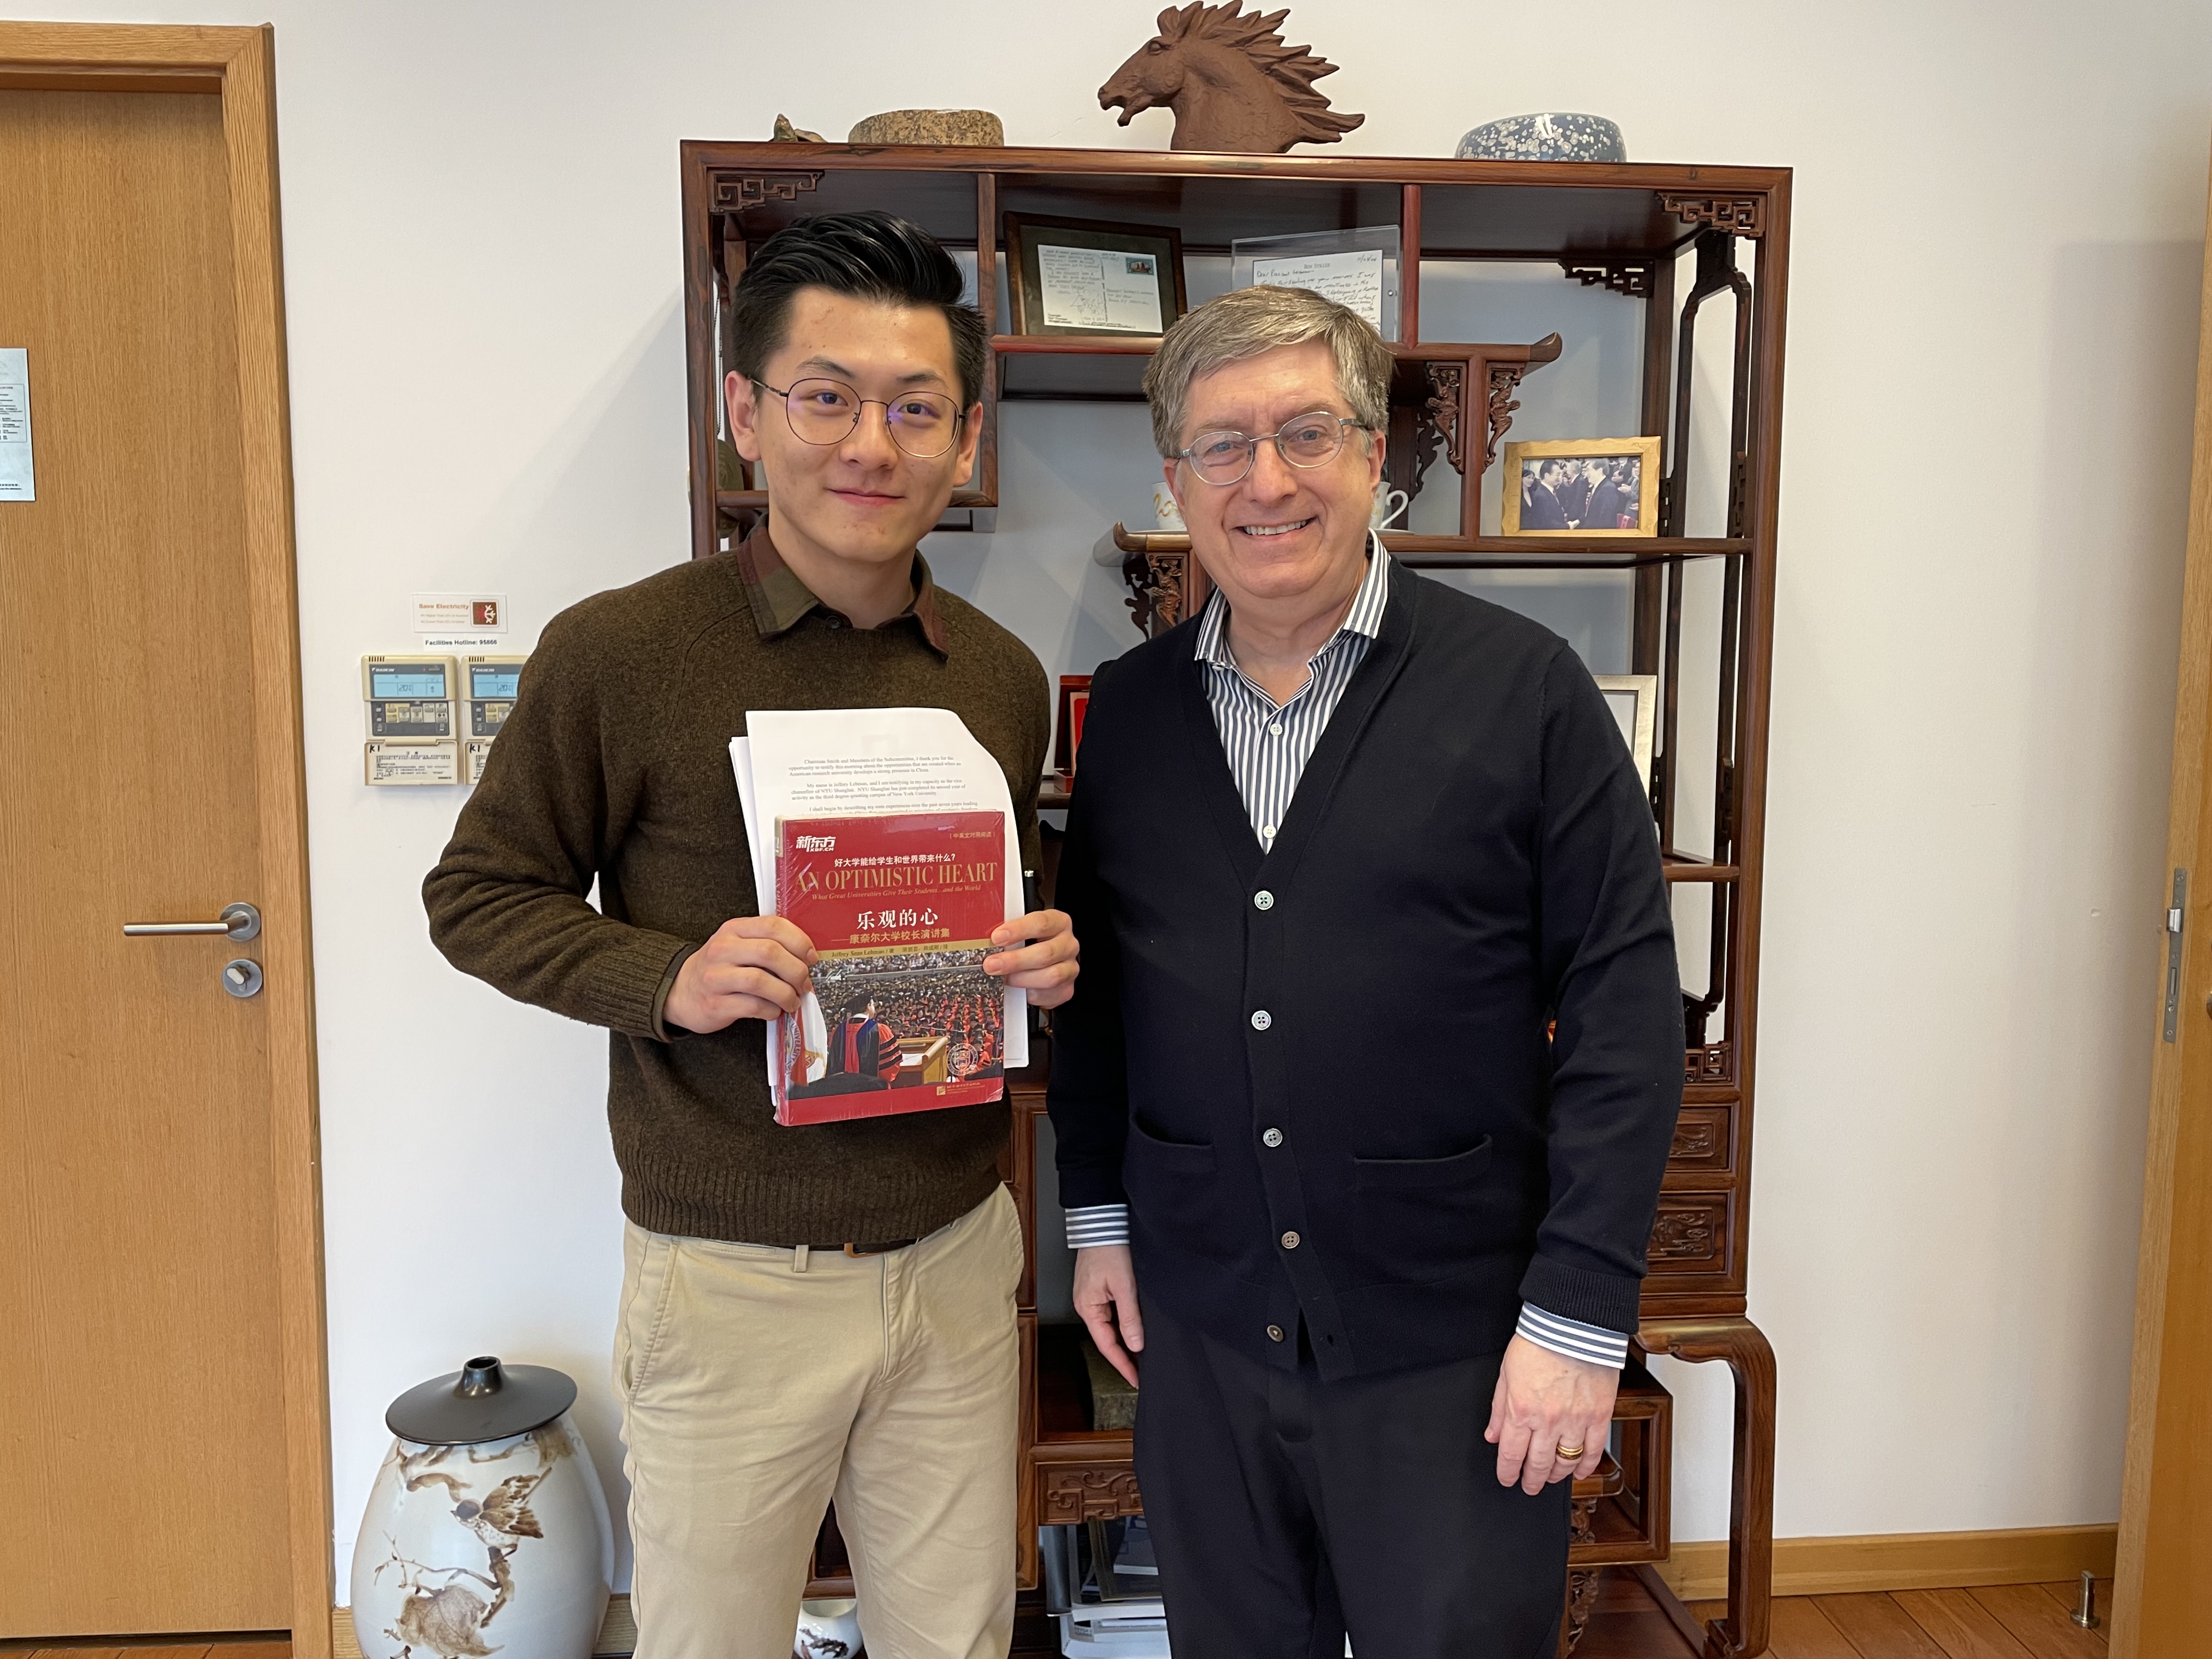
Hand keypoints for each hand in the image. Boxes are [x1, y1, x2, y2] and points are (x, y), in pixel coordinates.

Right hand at [663, 915, 816, 1033]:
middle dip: (796, 970)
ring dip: (786, 994)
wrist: (680, 991)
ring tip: (792, 1001)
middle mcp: (722, 949)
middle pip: (770, 952)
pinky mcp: (714, 1004)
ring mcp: (716, 977)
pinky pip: (752, 1006)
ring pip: (761, 981)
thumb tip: (807, 958)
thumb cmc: (719, 968)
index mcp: (734, 929)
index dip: (799, 941)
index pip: (773, 925)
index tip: (811, 957)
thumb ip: (767, 943)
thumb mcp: (737, 945)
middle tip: (805, 983)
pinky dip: (771, 1010)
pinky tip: (774, 1011)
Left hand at [983, 908, 1079, 1008]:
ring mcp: (1070, 968)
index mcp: (1058, 922)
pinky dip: (1030, 994)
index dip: (1018, 930)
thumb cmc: (1029, 943)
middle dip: (1015, 961)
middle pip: (1046, 953)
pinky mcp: (1066, 989)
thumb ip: (1007, 932)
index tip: (997, 937)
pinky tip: (1019, 989)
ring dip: (1022, 979)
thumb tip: (984, 939)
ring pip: (1050, 976)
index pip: (1041, 923)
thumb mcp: (1020, 930)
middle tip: (992, 965)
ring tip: (1004, 978)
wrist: (1044, 963)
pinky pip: (1048, 994)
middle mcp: (1068, 944)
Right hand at [1072, 1244, 1142, 1386]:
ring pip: (1110, 1327)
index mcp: (1088, 1308)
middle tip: (1142, 1371)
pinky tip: (1135, 1330)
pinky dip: (1123, 1325)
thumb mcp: (1124, 1286)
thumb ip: (1130, 1317)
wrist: (1102, 1223)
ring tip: (1142, 1356)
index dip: (1122, 1364)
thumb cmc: (1108, 1250)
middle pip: (1107, 1338)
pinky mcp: (1100, 1289)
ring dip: (1125, 1341)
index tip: (1136, 1379)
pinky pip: (1111, 1314)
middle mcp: (1087, 1306)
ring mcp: (1093, 1297)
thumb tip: (1136, 1345)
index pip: (1107, 1345)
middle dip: (1124, 1356)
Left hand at [1484, 1334, 1617, 1493]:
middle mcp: (1547, 1420)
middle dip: (1531, 1480)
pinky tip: (1579, 1471)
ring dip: (1556, 1475)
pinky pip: (1593, 1450)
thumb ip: (1498, 1408)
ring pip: (1565, 1462)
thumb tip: (1492, 1435)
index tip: (1507, 1479)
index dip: (1507, 1472)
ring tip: (1550, 1477)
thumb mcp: (1506, 1373)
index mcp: (1520, 1409)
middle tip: (1529, 1486)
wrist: (1571, 1324)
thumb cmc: (1537, 1342)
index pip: (1511, 1454)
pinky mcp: (1599, 1416)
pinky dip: (1586, 1465)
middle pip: (1537, 1464)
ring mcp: (1575, 1420)